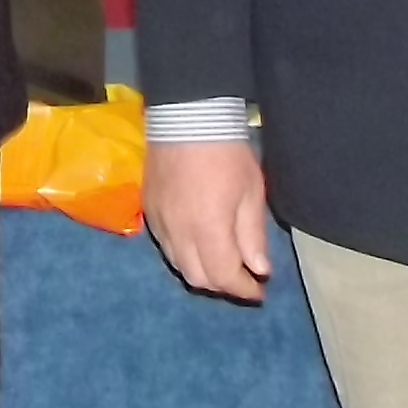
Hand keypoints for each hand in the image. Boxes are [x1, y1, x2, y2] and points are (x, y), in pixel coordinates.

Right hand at [144, 139, 275, 303]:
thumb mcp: (252, 192)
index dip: (244, 289)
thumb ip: (253, 235)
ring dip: (201, 272)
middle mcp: (177, 233)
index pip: (223, 276)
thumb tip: (259, 269)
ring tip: (221, 263)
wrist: (186, 117)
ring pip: (177, 265)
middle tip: (242, 278)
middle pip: (197, 278)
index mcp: (207, 229)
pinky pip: (164, 246)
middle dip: (223, 285)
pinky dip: (183, 254)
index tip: (260, 290)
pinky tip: (197, 243)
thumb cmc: (227, 153)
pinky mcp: (147, 210)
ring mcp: (158, 222)